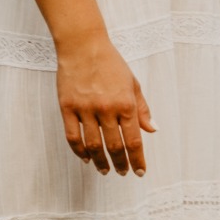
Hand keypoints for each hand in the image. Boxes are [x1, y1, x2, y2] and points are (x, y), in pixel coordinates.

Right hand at [56, 35, 154, 175]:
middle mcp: (106, 109)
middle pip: (114, 146)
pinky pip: (72, 136)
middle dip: (120, 163)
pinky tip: (86, 158)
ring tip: (105, 170)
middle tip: (123, 173)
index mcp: (126, 104)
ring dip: (100, 161)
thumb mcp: (133, 85)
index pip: (133, 140)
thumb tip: (152, 130)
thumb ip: (142, 109)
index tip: (140, 171)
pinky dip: (79, 150)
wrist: (83, 47)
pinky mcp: (67, 107)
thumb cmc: (112, 64)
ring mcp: (85, 109)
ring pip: (93, 144)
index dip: (137, 159)